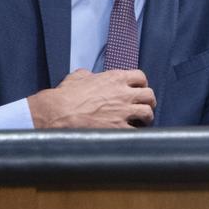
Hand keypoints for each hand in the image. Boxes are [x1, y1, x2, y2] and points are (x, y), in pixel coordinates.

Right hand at [27, 68, 155, 128]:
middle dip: (148, 101)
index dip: (141, 84)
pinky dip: (137, 133)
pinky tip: (132, 133)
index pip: (140, 77)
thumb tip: (89, 76)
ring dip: (147, 117)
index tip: (138, 89)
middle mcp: (123, 94)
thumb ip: (89, 75)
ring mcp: (123, 111)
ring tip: (142, 121)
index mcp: (115, 78)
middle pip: (149, 95)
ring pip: (148, 112)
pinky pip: (138, 131)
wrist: (59, 113)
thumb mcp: (77, 77)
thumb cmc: (65, 95)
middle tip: (143, 105)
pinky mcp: (119, 128)